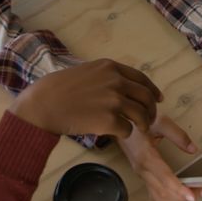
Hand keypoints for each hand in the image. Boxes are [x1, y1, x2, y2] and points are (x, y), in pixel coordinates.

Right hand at [9, 59, 162, 138]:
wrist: (43, 104)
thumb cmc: (57, 89)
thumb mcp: (85, 71)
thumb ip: (105, 76)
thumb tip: (121, 86)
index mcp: (110, 67)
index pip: (141, 78)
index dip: (152, 90)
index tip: (158, 98)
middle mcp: (116, 81)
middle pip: (146, 97)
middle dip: (151, 109)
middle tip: (149, 119)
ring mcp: (114, 101)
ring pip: (141, 114)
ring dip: (144, 124)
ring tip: (140, 130)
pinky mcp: (109, 121)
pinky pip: (128, 129)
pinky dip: (126, 133)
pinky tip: (118, 133)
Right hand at [118, 115, 201, 200]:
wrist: (120, 122)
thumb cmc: (138, 121)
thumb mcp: (160, 121)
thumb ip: (178, 135)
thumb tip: (193, 149)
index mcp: (146, 157)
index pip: (165, 179)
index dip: (179, 189)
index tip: (193, 196)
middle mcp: (142, 170)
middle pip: (164, 193)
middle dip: (185, 196)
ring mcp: (141, 175)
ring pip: (159, 198)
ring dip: (177, 200)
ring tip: (195, 192)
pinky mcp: (142, 176)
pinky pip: (155, 194)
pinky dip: (169, 199)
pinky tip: (180, 194)